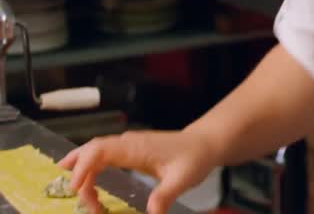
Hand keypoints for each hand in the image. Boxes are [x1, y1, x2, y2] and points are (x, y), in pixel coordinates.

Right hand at [58, 129, 216, 213]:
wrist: (206, 143)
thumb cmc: (195, 158)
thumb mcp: (183, 179)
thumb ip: (165, 195)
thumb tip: (152, 213)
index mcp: (136, 147)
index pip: (100, 150)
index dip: (83, 167)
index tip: (77, 188)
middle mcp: (128, 143)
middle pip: (92, 150)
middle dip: (79, 172)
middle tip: (77, 197)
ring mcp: (129, 145)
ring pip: (95, 150)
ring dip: (81, 167)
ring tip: (71, 189)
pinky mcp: (131, 150)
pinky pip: (103, 154)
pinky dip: (90, 165)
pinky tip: (83, 177)